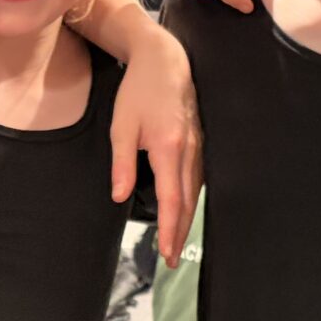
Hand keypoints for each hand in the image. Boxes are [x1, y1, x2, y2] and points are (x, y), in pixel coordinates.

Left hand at [106, 21, 202, 264]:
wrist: (165, 60)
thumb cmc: (139, 91)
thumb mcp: (121, 128)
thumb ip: (122, 165)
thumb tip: (119, 197)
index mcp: (168, 148)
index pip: (172, 200)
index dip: (170, 230)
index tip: (166, 253)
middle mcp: (189, 151)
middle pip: (187, 202)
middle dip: (180, 233)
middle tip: (170, 260)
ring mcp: (199, 146)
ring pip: (195, 192)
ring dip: (187, 219)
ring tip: (176, 242)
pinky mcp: (200, 142)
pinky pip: (198, 178)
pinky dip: (191, 200)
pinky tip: (185, 210)